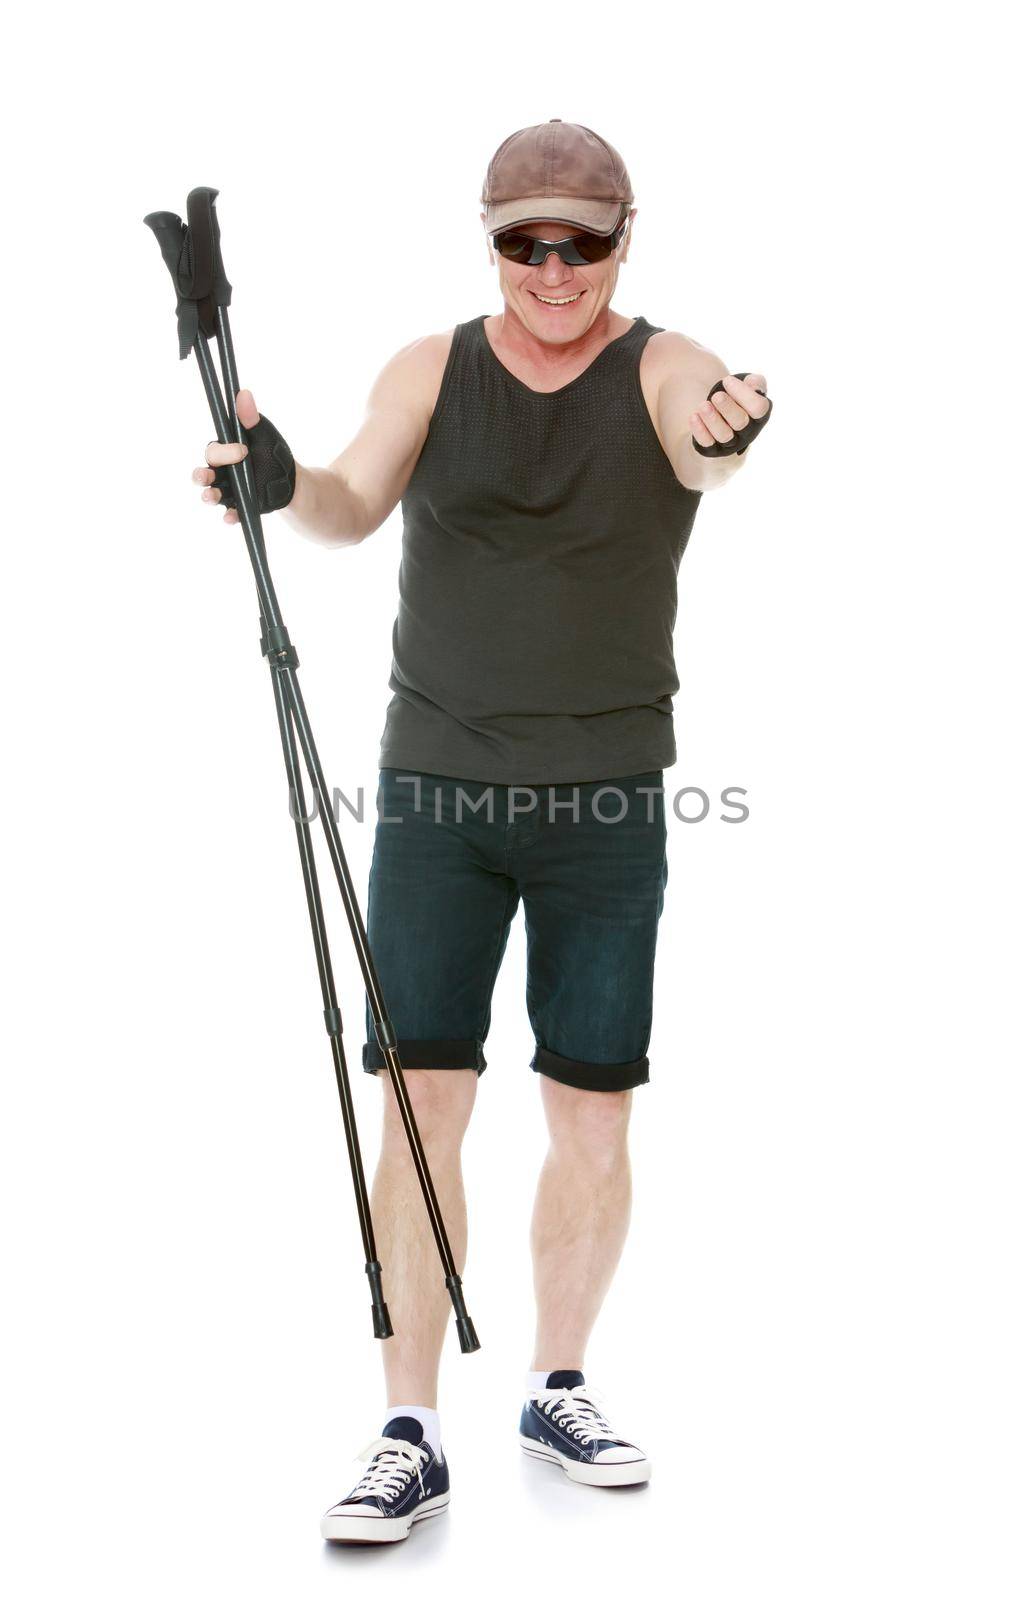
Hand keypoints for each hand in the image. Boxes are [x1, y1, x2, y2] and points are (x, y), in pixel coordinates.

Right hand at [191, 389, 260, 524]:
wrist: (290, 481)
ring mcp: (229, 491)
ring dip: (209, 496)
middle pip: (204, 474)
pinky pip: (231, 513)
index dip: (224, 451)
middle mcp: (221, 473)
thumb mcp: (264, 435)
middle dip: (202, 475)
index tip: (243, 450)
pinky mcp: (240, 507)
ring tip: (212, 496)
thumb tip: (243, 393)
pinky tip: (230, 517)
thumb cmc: (273, 453)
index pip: (214, 451)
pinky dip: (230, 516)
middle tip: (206, 475)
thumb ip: (251, 419)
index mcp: (224, 453)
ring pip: (212, 494)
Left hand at [690, 373, 770, 452]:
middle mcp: (747, 432)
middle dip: (728, 407)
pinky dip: (700, 430)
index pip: (758, 407)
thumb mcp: (747, 389)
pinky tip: (694, 416)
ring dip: (713, 419)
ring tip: (703, 405)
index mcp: (759, 416)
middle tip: (716, 395)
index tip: (727, 380)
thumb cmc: (736, 402)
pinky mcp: (713, 450)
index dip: (744, 393)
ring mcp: (730, 444)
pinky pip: (707, 443)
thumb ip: (755, 383)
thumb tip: (754, 385)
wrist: (719, 425)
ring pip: (724, 435)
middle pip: (741, 422)